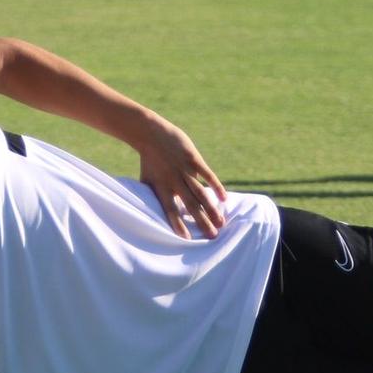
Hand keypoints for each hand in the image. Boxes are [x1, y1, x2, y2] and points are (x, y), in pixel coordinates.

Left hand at [133, 114, 226, 239]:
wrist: (151, 134)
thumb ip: (154, 196)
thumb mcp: (148, 180)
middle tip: (213, 236)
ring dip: (211, 208)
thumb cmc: (149, 160)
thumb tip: (155, 215)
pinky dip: (216, 186)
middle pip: (190, 205)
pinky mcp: (193, 158)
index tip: (188, 239)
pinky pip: (207, 175)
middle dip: (202, 221)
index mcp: (161, 188)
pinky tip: (225, 198)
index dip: (178, 224)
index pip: (170, 210)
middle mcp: (174, 180)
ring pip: (201, 193)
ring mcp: (184, 169)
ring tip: (221, 222)